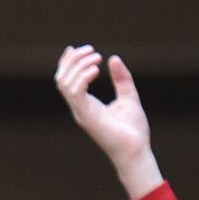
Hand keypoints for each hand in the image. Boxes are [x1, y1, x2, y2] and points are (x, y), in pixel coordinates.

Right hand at [52, 45, 163, 199]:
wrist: (137, 151)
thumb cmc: (133, 131)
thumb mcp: (129, 97)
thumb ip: (121, 79)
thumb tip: (114, 59)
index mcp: (86, 105)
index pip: (66, 81)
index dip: (67, 63)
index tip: (77, 48)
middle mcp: (79, 108)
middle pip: (62, 79)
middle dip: (73, 60)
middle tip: (93, 51)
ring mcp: (81, 113)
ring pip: (65, 84)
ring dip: (79, 66)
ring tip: (97, 58)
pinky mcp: (87, 117)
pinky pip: (76, 93)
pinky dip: (82, 77)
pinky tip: (96, 69)